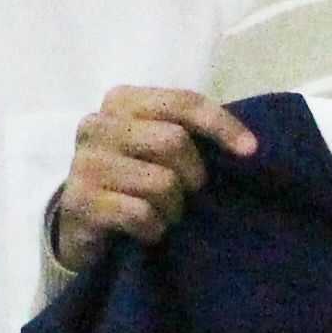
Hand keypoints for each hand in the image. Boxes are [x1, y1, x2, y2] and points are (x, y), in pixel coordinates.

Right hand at [53, 88, 258, 272]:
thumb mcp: (157, 147)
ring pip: (160, 182)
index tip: (250, 151)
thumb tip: (247, 145)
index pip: (182, 102)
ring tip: (163, 214)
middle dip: (193, 175)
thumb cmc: (131, 180)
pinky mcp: (80, 201)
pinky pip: (141, 214)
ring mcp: (85, 163)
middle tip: (188, 194)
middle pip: (173, 141)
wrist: (81, 224)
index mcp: (121, 101)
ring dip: (173, 208)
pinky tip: (146, 231)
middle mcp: (97, 124)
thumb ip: (188, 132)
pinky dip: (154, 229)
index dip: (221, 125)